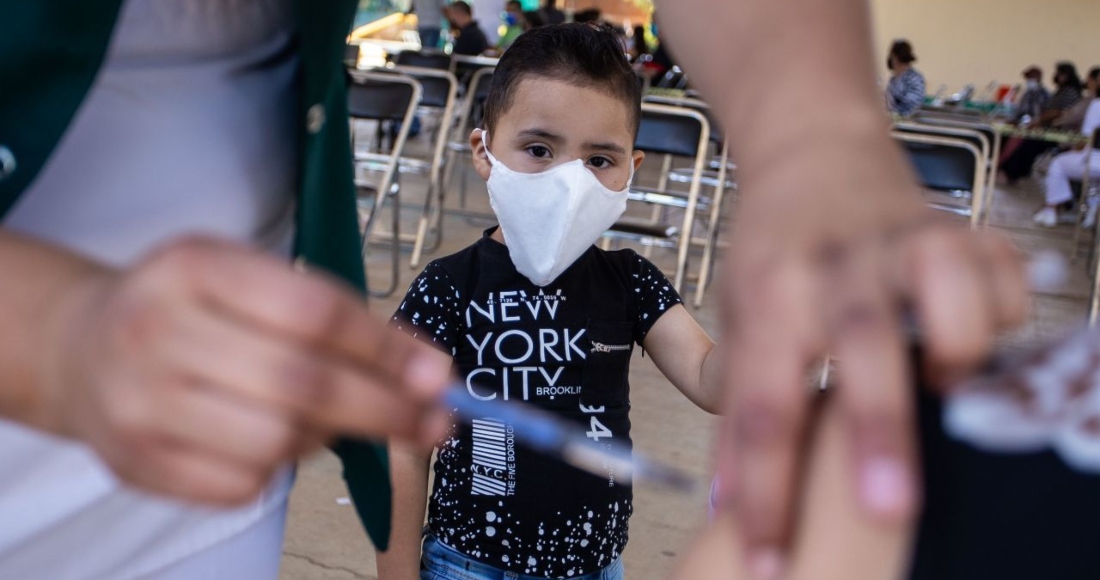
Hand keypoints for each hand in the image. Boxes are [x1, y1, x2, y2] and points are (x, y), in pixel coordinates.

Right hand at [36, 237, 451, 504]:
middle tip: (432, 422)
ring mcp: (137, 402)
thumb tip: (429, 374)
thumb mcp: (253, 281)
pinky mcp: (135, 463)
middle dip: (384, 408)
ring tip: (330, 421)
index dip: (386, 350)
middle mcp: (156, 329)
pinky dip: (280, 470)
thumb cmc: (194, 310)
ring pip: (275, 441)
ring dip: (327, 438)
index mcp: (193, 265)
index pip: (314, 311)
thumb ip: (339, 319)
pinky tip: (276, 443)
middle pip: (301, 383)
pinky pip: (241, 485)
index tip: (437, 376)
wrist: (82, 347)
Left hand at [713, 138, 1026, 576]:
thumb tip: (727, 503)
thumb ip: (738, 402)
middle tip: (888, 512)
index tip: (769, 557)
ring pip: (946, 282)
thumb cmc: (774, 252)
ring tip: (951, 392)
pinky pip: (1001, 273)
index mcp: (770, 292)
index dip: (764, 484)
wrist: (812, 152)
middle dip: (877, 428)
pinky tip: (982, 342)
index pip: (762, 400)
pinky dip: (1003, 313)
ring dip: (959, 344)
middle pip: (858, 342)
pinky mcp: (958, 226)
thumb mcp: (737, 317)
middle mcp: (835, 263)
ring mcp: (902, 239)